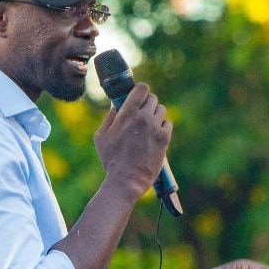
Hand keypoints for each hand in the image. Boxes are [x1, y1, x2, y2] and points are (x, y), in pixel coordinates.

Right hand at [92, 82, 170, 196]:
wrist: (126, 180)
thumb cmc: (111, 160)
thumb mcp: (100, 137)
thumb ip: (109, 118)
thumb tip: (116, 107)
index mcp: (127, 113)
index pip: (141, 89)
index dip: (141, 90)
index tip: (139, 95)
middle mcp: (143, 117)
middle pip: (152, 98)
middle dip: (147, 104)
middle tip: (142, 113)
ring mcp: (155, 127)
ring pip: (161, 110)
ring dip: (155, 115)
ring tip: (148, 125)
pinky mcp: (164, 138)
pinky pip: (168, 123)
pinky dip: (163, 126)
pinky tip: (156, 133)